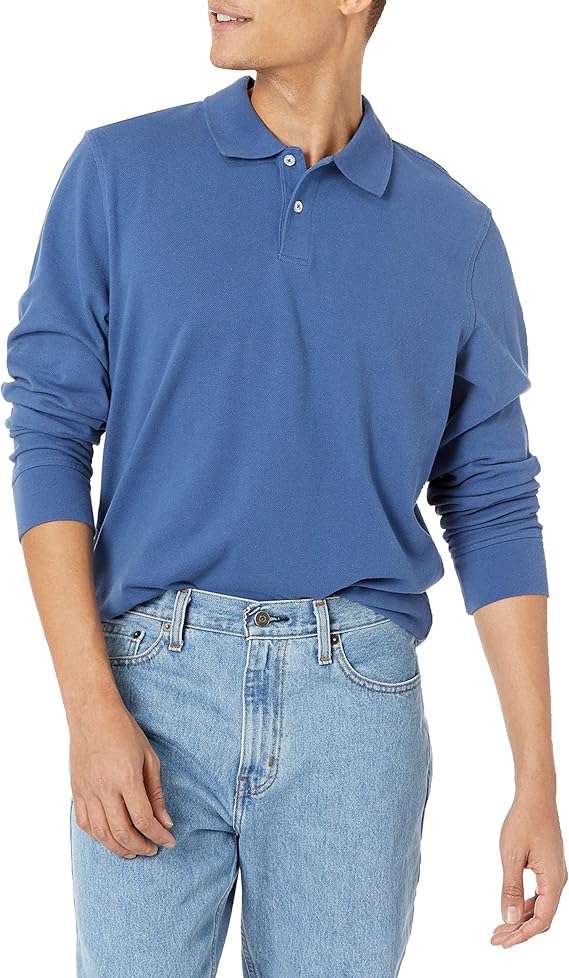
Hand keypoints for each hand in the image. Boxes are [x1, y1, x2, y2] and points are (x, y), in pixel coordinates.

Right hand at [69, 702, 175, 857]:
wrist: (92, 714)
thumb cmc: (124, 731)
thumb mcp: (148, 757)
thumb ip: (156, 792)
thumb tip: (165, 821)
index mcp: (126, 778)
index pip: (144, 819)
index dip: (158, 835)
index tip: (169, 841)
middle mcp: (104, 788)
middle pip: (122, 832)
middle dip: (140, 847)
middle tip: (152, 849)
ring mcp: (87, 791)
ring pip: (101, 833)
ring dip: (119, 848)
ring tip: (133, 851)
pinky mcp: (76, 791)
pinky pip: (85, 823)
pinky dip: (98, 837)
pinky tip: (110, 838)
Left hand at [491, 789, 567, 947]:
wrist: (535, 797)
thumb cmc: (524, 821)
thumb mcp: (511, 856)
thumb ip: (510, 889)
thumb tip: (508, 918)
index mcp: (553, 880)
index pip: (541, 920)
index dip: (522, 935)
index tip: (503, 942)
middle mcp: (557, 880)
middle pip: (541, 917)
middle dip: (519, 931)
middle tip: (497, 939)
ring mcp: (554, 874)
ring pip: (540, 906)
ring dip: (520, 918)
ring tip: (500, 928)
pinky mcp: (548, 868)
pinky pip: (539, 894)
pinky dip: (524, 904)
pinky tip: (510, 908)